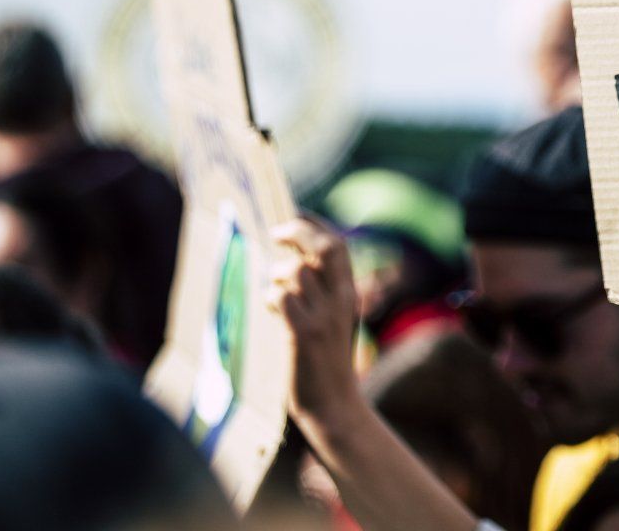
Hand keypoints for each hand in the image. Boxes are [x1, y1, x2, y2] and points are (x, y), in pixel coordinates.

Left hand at [269, 218, 361, 425]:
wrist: (334, 404)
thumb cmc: (326, 363)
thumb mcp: (331, 321)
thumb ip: (319, 294)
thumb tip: (291, 267)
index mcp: (348, 293)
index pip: (337, 244)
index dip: (314, 223)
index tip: (295, 213)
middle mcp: (341, 299)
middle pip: (325, 247)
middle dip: (298, 231)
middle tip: (276, 232)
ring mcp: (324, 316)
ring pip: (297, 271)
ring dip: (277, 273)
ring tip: (272, 288)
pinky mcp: (304, 334)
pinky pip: (282, 298)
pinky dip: (271, 297)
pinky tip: (270, 308)